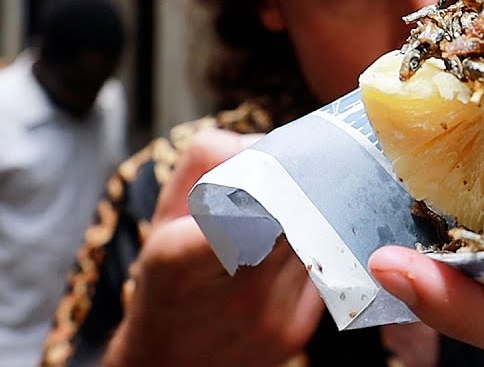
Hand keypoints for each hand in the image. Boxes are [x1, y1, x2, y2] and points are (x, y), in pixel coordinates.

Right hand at [104, 128, 323, 366]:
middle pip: (290, 213)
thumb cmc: (165, 281)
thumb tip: (264, 140)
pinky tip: (288, 250)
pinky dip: (310, 252)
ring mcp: (269, 317)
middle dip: (297, 185)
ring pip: (311, 238)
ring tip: (289, 207)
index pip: (247, 199)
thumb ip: (207, 160)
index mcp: (183, 258)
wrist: (167, 364)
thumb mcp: (165, 213)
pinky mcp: (295, 333)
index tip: (276, 158)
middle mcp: (233, 292)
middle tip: (298, 164)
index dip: (272, 173)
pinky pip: (318, 271)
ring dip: (307, 216)